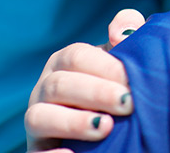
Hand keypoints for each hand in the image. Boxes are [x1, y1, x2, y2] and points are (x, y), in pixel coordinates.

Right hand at [25, 9, 145, 151]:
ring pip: (39, 116)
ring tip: (105, 128)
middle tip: (128, 103)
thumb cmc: (121, 79)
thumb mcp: (126, 53)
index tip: (131, 80)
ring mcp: (38, 120)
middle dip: (95, 93)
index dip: (104, 66)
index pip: (76, 56)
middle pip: (59, 85)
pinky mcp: (39, 149)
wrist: (115, 122)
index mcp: (66, 62)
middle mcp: (45, 88)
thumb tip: (122, 33)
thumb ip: (128, 29)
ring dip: (72, 122)